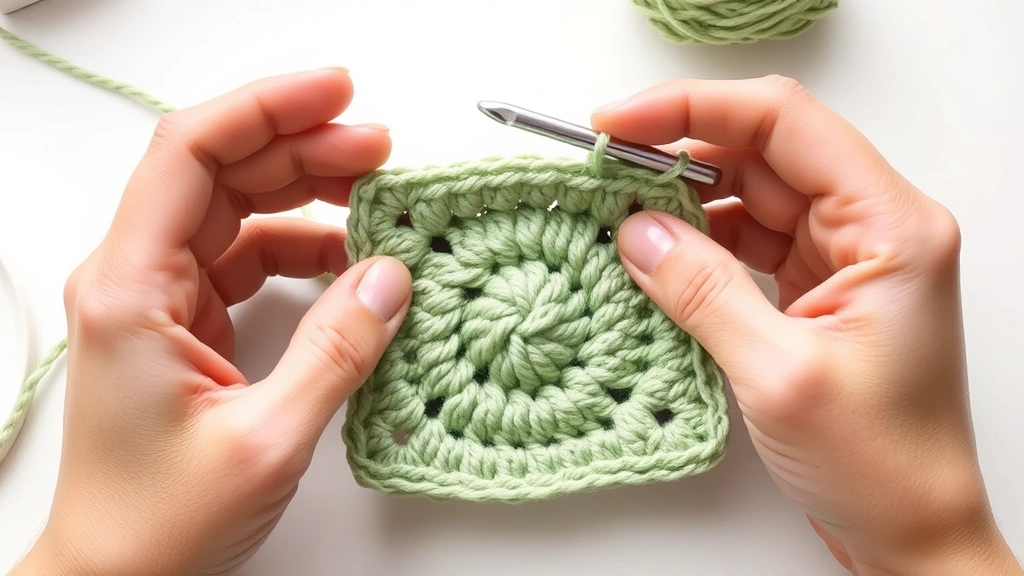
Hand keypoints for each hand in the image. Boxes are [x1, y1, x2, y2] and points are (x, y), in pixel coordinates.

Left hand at [11, 69, 412, 574]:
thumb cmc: (158, 522)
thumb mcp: (266, 439)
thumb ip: (336, 351)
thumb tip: (391, 279)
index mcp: (132, 290)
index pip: (191, 154)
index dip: (266, 109)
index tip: (336, 92)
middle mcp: (138, 279)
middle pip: (222, 171)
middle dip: (303, 146)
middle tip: (380, 146)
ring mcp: (164, 298)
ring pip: (240, 209)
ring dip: (308, 191)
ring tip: (378, 192)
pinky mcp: (190, 322)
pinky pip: (251, 257)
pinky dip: (306, 248)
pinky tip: (353, 258)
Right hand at [593, 76, 1021, 574]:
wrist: (910, 529)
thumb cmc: (883, 462)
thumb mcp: (780, 374)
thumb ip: (703, 291)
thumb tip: (636, 232)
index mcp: (890, 227)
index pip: (784, 125)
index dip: (694, 111)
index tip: (619, 124)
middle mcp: (872, 228)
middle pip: (763, 154)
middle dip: (678, 157)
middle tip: (602, 171)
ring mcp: (843, 258)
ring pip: (751, 196)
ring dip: (684, 204)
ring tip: (618, 216)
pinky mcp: (815, 289)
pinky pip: (748, 243)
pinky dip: (698, 245)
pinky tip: (655, 255)